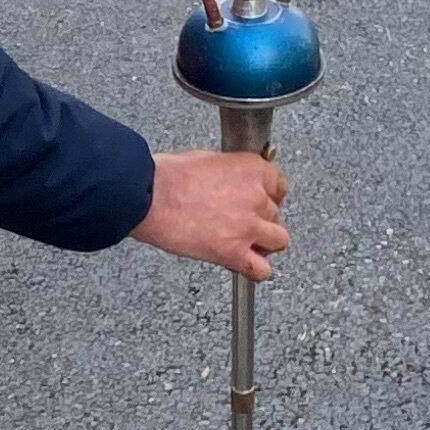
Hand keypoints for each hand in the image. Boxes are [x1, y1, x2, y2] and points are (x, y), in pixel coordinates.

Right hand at [135, 148, 288, 279]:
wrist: (149, 198)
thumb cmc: (169, 177)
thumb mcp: (209, 160)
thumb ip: (232, 174)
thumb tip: (236, 183)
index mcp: (252, 170)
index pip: (279, 186)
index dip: (268, 195)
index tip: (260, 200)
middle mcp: (256, 197)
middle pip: (275, 213)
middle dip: (259, 218)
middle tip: (239, 221)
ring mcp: (248, 227)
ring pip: (279, 240)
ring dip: (265, 242)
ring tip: (247, 243)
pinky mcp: (233, 252)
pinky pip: (262, 270)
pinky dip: (256, 269)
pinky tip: (244, 263)